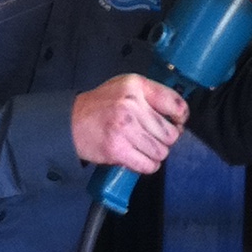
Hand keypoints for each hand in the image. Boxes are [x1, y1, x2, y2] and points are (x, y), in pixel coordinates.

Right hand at [71, 73, 189, 175]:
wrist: (70, 122)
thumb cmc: (100, 106)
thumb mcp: (124, 87)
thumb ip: (150, 95)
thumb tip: (179, 117)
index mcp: (136, 86)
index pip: (176, 104)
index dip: (181, 117)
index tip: (176, 122)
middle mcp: (132, 105)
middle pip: (171, 133)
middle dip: (165, 140)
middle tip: (152, 138)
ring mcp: (125, 128)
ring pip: (161, 152)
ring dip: (154, 154)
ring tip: (141, 147)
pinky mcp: (117, 149)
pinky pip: (148, 165)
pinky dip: (146, 165)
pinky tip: (137, 157)